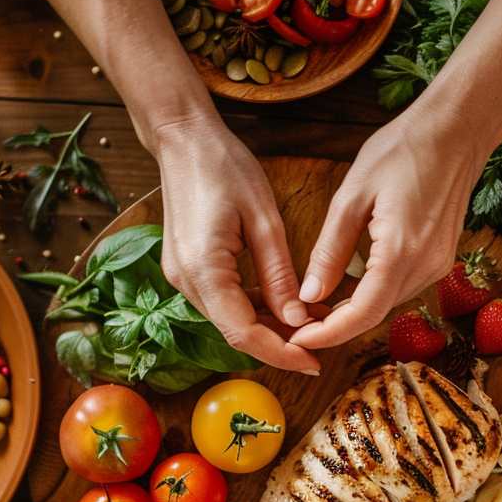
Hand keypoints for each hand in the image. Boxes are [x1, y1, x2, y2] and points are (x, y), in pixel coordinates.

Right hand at [150, 117, 319, 372]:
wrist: (182, 137)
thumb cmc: (223, 166)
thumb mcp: (263, 219)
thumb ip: (279, 274)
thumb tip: (297, 318)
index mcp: (203, 269)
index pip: (243, 333)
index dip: (280, 354)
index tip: (312, 363)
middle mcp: (185, 281)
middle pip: (235, 332)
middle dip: (278, 344)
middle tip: (319, 344)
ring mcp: (182, 276)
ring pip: (229, 320)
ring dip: (267, 327)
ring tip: (308, 323)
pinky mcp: (187, 269)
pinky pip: (223, 301)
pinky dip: (253, 308)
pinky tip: (282, 304)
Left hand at [289, 100, 489, 350]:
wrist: (458, 127)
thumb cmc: (403, 149)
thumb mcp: (351, 196)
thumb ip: (329, 251)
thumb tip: (308, 295)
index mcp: (401, 251)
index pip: (362, 314)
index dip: (327, 334)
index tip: (297, 340)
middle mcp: (426, 267)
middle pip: (374, 315)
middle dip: (334, 327)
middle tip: (296, 324)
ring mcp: (439, 266)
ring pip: (387, 304)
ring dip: (352, 312)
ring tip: (313, 308)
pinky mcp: (441, 260)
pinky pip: (399, 288)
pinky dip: (371, 294)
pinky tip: (346, 287)